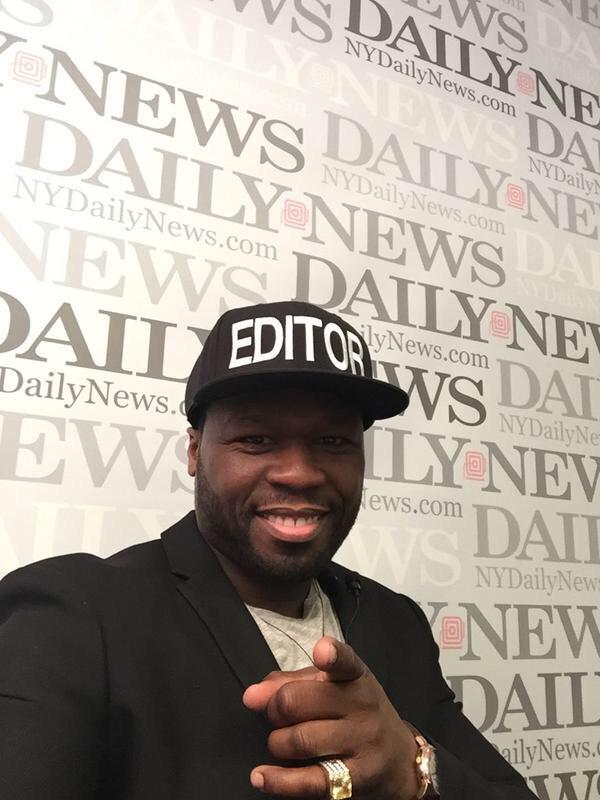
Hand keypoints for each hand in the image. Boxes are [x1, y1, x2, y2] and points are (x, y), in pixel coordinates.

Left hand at [242, 636, 419, 798]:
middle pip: (298, 701)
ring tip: (280, 742)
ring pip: (300, 740)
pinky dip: (279, 780)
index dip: (332, 656)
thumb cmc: (355, 714)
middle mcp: (362, 706)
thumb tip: (252, 695)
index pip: (345, 662)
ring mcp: (362, 743)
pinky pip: (311, 781)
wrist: (399, 760)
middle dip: (274, 709)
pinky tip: (260, 776)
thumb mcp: (332, 687)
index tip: (322, 652)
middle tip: (276, 715)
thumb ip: (291, 683)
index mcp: (355, 676)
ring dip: (277, 742)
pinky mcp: (356, 779)